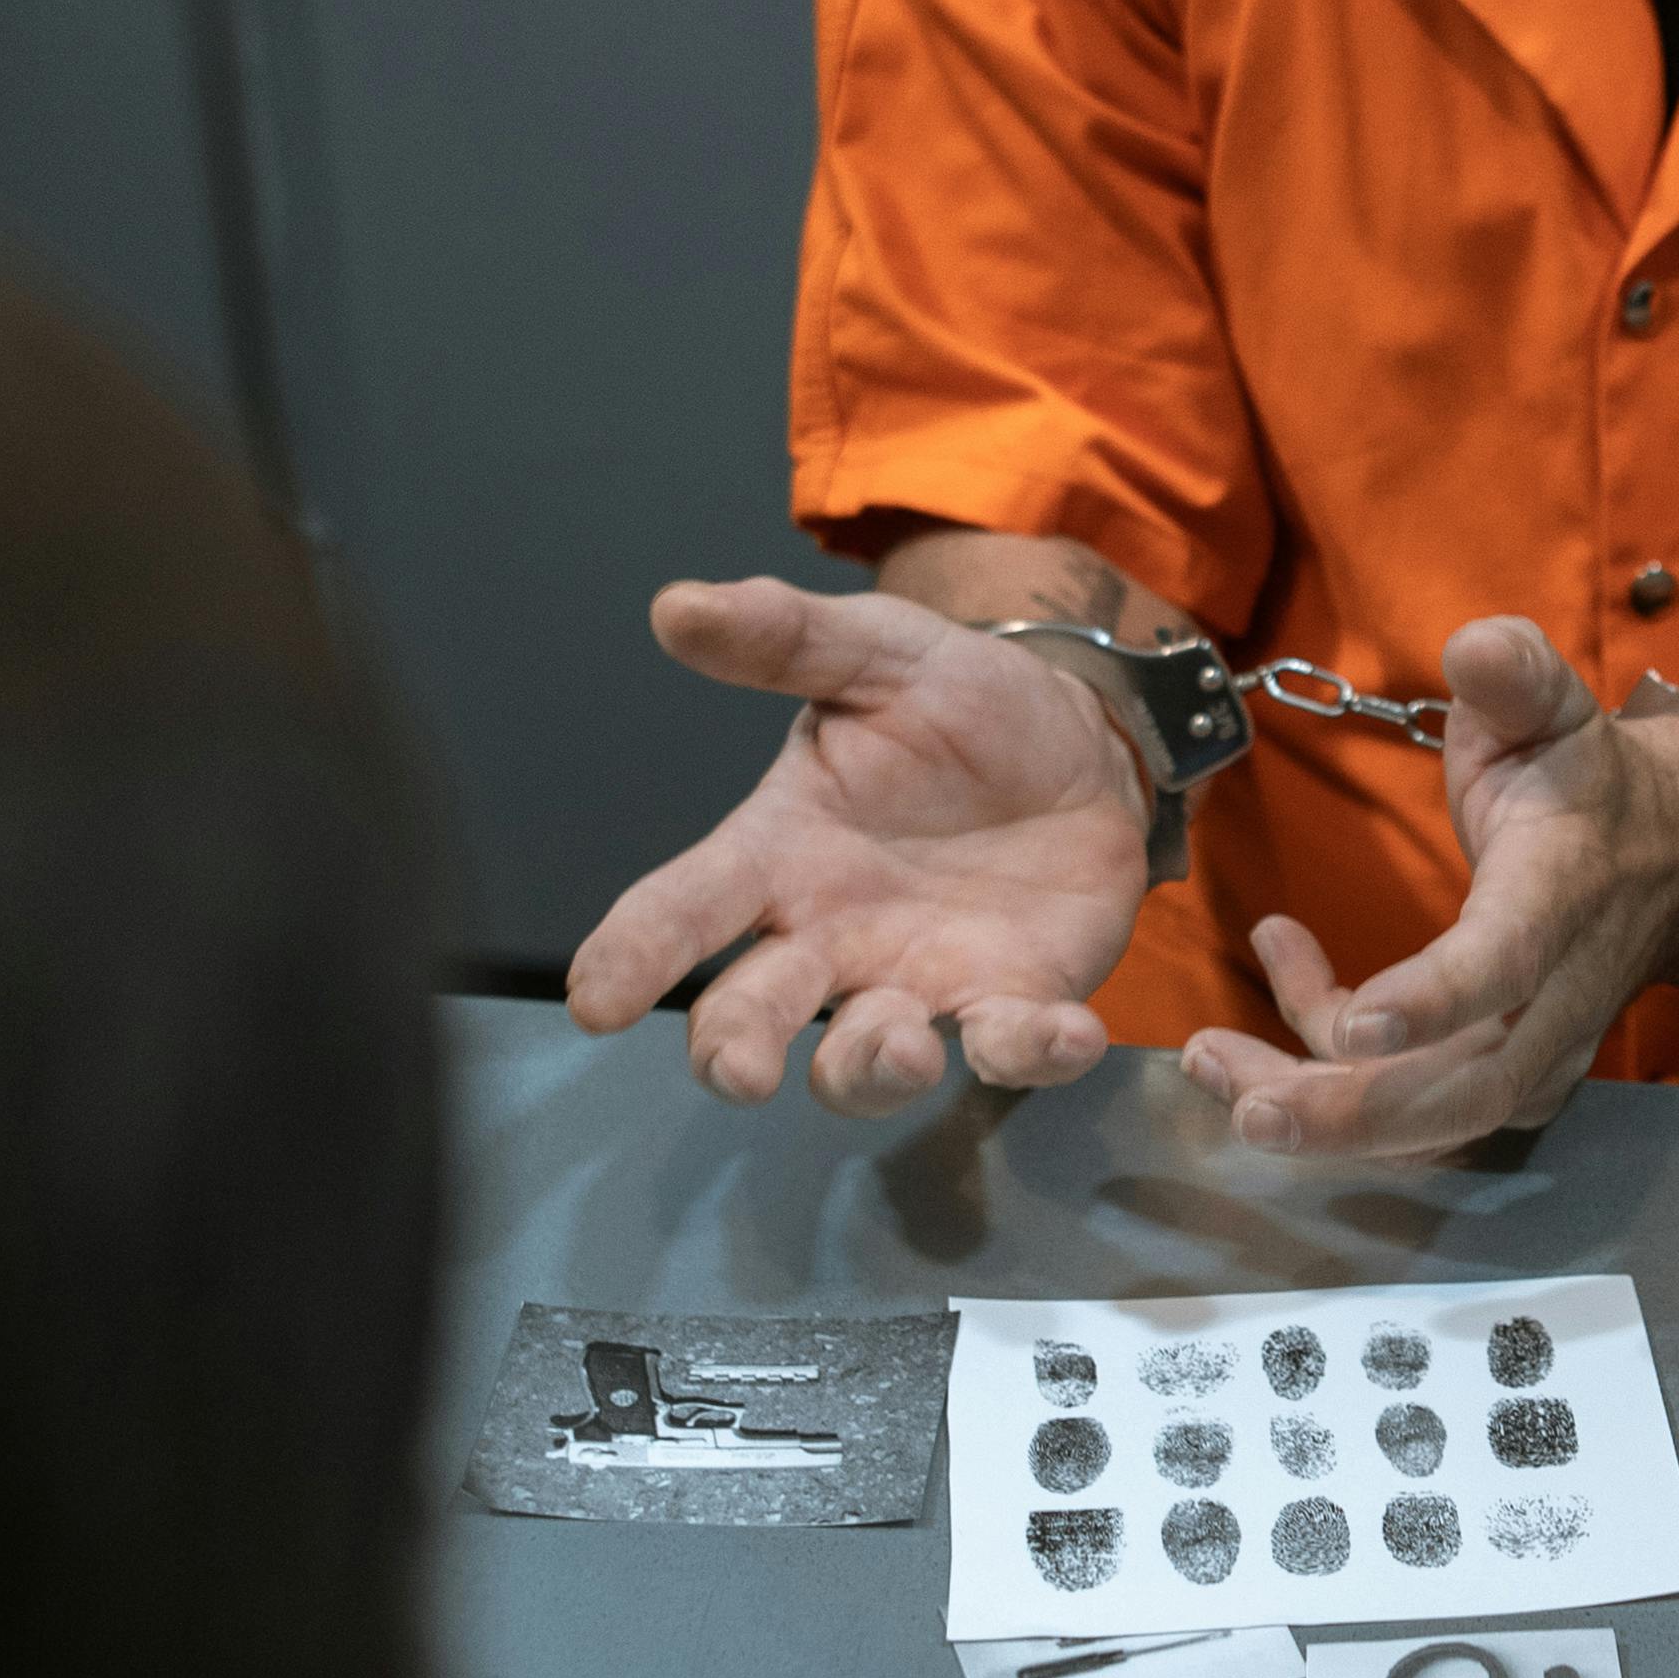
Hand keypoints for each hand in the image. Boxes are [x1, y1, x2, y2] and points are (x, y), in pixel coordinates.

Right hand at [563, 580, 1153, 1113]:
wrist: (1084, 742)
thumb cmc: (961, 706)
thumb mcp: (880, 653)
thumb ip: (785, 638)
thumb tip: (678, 605)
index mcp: (780, 852)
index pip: (684, 908)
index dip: (633, 954)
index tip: (594, 1000)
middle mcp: (832, 937)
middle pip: (752, 1013)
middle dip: (736, 1050)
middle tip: (741, 1071)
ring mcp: (918, 981)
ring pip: (864, 1062)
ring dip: (873, 1070)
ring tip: (903, 1047)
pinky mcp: (1008, 1001)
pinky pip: (1009, 1046)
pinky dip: (1032, 1051)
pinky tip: (1067, 1032)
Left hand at [1178, 615, 1678, 1155]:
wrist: (1674, 855)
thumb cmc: (1584, 776)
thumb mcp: (1557, 705)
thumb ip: (1518, 673)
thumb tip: (1475, 645)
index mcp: (1562, 895)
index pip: (1507, 963)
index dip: (1435, 1002)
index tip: (1355, 1027)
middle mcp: (1557, 995)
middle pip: (1466, 1086)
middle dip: (1354, 1112)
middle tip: (1248, 1109)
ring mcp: (1534, 1051)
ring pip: (1434, 1120)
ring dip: (1323, 1116)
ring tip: (1215, 1066)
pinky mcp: (1503, 1077)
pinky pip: (1415, 1107)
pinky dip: (1331, 1074)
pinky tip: (1282, 973)